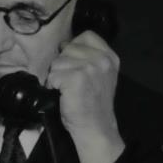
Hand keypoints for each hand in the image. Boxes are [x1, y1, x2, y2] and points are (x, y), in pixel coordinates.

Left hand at [47, 31, 125, 162]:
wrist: (95, 127)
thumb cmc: (92, 103)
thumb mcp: (97, 75)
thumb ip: (86, 58)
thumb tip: (63, 44)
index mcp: (109, 56)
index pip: (86, 35)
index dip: (73, 48)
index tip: (74, 65)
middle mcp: (102, 59)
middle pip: (68, 48)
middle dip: (63, 65)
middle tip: (70, 82)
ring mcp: (90, 67)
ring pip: (58, 62)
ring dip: (57, 76)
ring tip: (67, 89)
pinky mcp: (77, 77)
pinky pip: (53, 75)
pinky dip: (53, 86)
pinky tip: (63, 95)